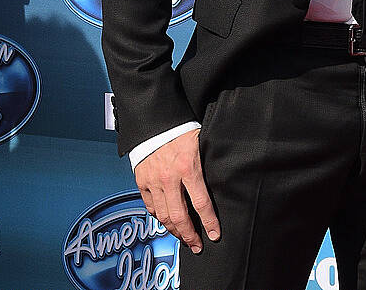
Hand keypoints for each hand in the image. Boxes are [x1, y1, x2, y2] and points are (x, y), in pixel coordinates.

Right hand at [134, 129, 219, 251]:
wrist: (155, 121)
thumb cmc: (183, 130)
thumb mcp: (201, 143)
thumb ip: (208, 163)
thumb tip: (224, 179)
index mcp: (188, 168)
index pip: (201, 203)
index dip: (209, 222)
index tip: (215, 234)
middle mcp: (169, 178)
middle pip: (179, 216)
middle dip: (190, 235)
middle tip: (198, 246)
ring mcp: (153, 182)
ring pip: (164, 215)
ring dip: (174, 231)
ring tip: (184, 238)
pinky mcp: (142, 182)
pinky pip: (150, 207)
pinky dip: (159, 217)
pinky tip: (167, 222)